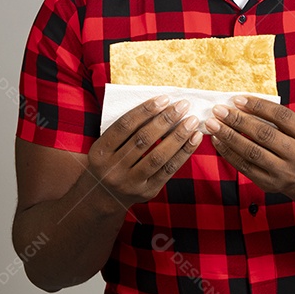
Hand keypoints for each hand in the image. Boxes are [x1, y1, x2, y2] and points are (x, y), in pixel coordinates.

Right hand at [86, 95, 201, 209]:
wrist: (105, 195)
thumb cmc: (110, 160)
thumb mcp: (107, 145)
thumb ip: (126, 129)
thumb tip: (159, 105)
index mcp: (99, 152)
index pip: (124, 125)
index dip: (145, 110)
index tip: (164, 98)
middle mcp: (113, 169)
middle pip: (143, 139)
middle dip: (166, 120)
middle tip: (183, 106)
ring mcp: (130, 182)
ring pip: (158, 156)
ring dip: (178, 136)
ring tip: (192, 121)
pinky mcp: (147, 191)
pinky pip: (169, 170)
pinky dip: (184, 152)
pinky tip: (195, 138)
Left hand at [205, 96, 294, 196]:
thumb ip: (276, 118)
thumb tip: (240, 104)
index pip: (281, 116)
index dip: (258, 106)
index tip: (237, 99)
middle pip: (264, 134)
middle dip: (238, 120)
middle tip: (219, 110)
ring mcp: (285, 173)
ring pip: (251, 151)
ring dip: (229, 136)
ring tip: (213, 124)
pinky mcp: (269, 184)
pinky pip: (244, 166)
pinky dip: (228, 152)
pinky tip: (218, 140)